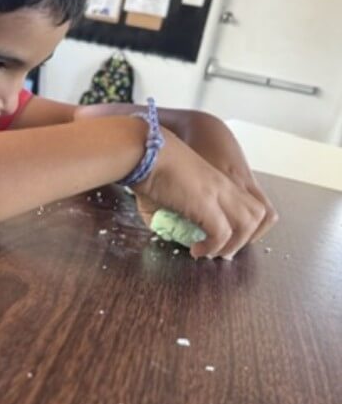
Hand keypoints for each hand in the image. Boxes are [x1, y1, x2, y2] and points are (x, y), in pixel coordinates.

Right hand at [135, 126, 269, 258]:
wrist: (144, 151)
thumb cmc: (150, 168)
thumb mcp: (169, 192)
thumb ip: (173, 213)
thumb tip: (168, 232)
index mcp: (221, 181)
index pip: (252, 205)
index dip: (242, 228)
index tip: (220, 240)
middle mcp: (226, 185)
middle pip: (260, 215)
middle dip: (245, 239)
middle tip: (221, 250)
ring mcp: (218, 192)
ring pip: (249, 224)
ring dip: (232, 245)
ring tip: (211, 251)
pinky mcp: (205, 202)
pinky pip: (222, 233)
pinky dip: (212, 247)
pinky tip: (196, 249)